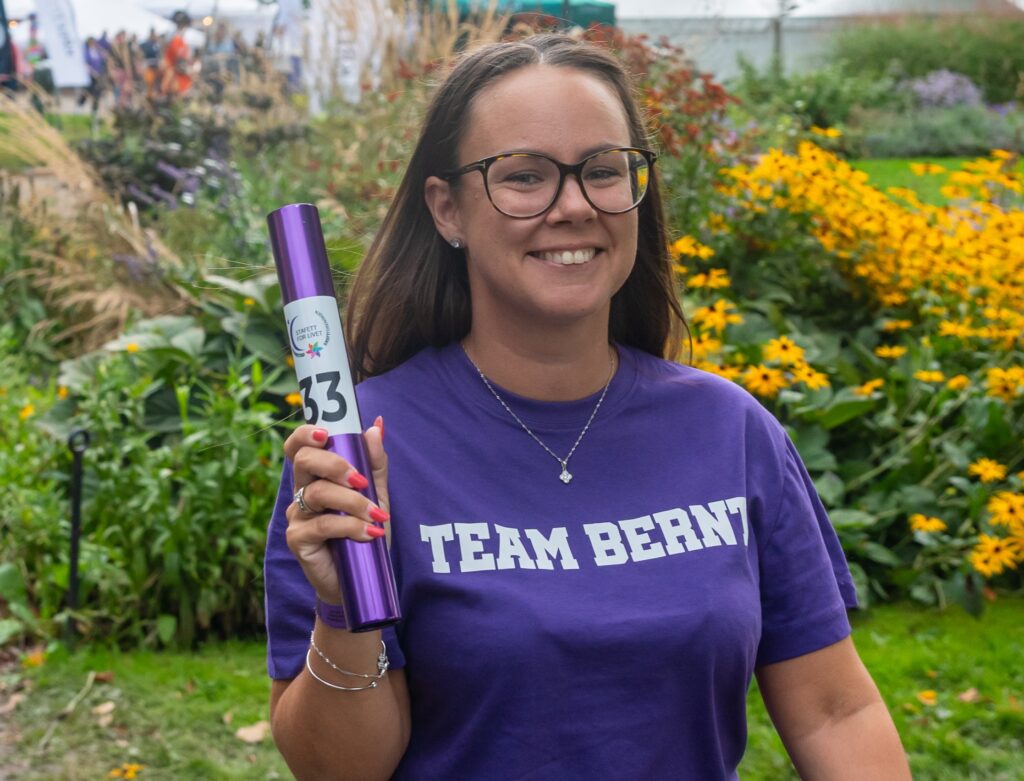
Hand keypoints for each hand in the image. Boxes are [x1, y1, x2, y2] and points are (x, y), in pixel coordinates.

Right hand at [283, 420, 388, 604]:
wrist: (361, 576)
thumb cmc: (364, 530)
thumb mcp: (376, 493)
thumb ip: (374, 462)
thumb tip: (376, 425)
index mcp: (316, 476)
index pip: (299, 446)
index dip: (306, 434)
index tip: (326, 433)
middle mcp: (302, 491)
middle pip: (303, 461)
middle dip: (335, 465)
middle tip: (361, 480)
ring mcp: (297, 515)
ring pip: (317, 494)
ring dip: (352, 502)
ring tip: (377, 515)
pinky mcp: (298, 539)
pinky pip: (321, 525)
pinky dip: (350, 526)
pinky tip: (369, 533)